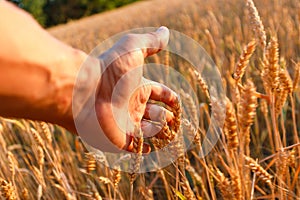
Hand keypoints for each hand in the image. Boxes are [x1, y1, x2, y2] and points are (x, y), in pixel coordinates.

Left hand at [93, 27, 177, 152]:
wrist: (85, 92)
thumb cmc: (110, 70)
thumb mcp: (132, 49)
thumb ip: (150, 42)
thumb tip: (165, 31)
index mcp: (138, 88)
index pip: (160, 94)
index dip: (170, 97)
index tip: (177, 101)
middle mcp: (134, 106)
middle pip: (156, 114)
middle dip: (167, 117)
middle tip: (175, 121)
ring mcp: (127, 124)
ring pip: (150, 131)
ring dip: (160, 133)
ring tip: (170, 134)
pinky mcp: (121, 140)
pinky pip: (136, 147)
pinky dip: (145, 148)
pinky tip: (152, 147)